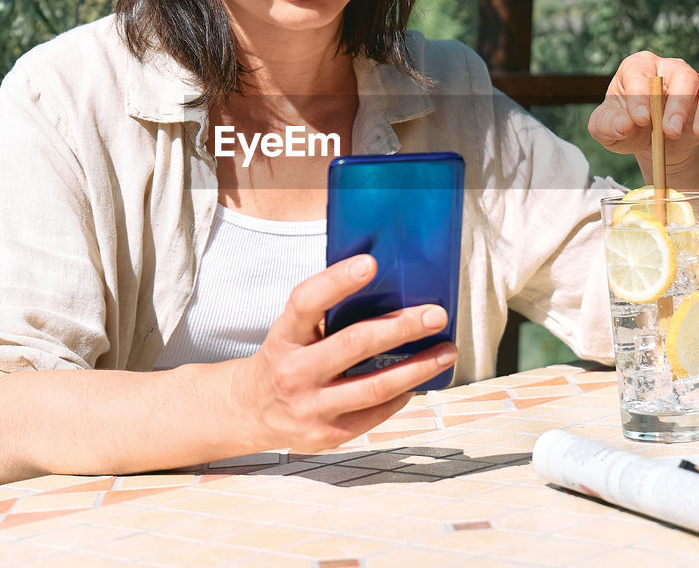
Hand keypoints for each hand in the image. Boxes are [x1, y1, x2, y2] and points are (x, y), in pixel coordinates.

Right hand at [231, 254, 457, 453]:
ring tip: (447, 351)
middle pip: (354, 345)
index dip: (336, 280)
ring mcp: (311, 408)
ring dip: (418, 368)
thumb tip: (386, 284)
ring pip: (375, 387)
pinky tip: (420, 379)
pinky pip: (376, 413)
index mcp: (283, 337)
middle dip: (401, 327)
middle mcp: (293, 373)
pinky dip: (403, 394)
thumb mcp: (291, 331)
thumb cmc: (286, 358)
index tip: (370, 263)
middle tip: (436, 314)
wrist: (251, 411)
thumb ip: (325, 313)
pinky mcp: (328, 435)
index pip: (306, 302)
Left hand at [587, 51, 698, 166]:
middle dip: (677, 103)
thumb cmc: (624, 126)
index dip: (640, 95)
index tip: (641, 120)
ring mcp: (695, 84)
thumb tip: (626, 124)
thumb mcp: (605, 128)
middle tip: (668, 130)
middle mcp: (669, 70)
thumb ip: (607, 125)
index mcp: (638, 68)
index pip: (640, 73)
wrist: (649, 144)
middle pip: (681, 75)